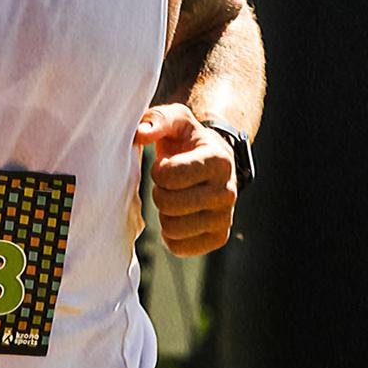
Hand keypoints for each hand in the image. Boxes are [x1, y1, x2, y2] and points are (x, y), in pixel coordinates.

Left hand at [137, 103, 236, 255]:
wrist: (214, 160)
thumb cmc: (188, 139)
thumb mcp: (176, 119)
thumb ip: (156, 119)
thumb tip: (139, 134)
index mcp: (218, 161)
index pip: (169, 177)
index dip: (157, 172)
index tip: (164, 165)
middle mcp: (228, 192)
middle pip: (168, 205)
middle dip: (159, 192)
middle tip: (167, 184)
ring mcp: (225, 218)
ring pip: (173, 229)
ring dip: (164, 214)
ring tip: (173, 198)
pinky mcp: (219, 238)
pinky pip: (179, 247)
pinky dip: (171, 235)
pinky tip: (178, 216)